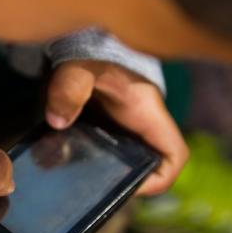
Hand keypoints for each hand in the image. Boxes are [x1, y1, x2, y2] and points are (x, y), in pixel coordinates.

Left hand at [46, 60, 188, 194]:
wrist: (84, 44)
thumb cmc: (91, 54)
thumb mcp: (81, 67)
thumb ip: (70, 87)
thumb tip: (57, 122)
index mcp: (148, 116)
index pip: (175, 155)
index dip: (160, 178)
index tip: (129, 186)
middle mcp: (142, 126)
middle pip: (149, 166)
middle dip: (126, 180)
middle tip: (93, 188)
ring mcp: (125, 129)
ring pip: (127, 162)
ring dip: (106, 173)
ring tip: (77, 178)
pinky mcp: (108, 128)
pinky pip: (108, 153)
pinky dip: (92, 161)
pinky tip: (68, 162)